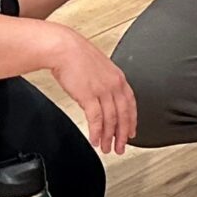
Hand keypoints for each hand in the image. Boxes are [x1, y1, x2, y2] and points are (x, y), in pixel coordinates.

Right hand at [46, 29, 135, 154]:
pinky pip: (96, 119)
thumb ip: (106, 82)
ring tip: (106, 148)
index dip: (132, 120)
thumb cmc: (77, 55)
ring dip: (109, 137)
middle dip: (122, 134)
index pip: (131, 103)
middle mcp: (113, 85)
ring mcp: (102, 90)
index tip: (131, 132)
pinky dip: (96, 132)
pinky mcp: (88, 96)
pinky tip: (95, 139)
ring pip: (110, 119)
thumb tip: (105, 96)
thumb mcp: (100, 67)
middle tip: (121, 147)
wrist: (64, 48)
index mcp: (118, 77)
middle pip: (123, 115)